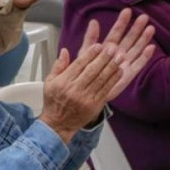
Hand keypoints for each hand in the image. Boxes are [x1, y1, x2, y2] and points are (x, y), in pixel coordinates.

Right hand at [38, 8, 155, 143]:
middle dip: (104, 58)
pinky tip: (119, 71)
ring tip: (119, 56)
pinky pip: (106, 90)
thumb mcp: (49, 82)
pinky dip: (114, 79)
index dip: (90, 54)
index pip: (79, 65)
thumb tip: (64, 51)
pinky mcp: (95, 105)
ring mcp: (86, 98)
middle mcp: (75, 89)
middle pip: (92, 70)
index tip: (98, 45)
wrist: (59, 124)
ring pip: (101, 79)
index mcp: (64, 82)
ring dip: (112, 67)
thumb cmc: (54, 101)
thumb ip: (58, 66)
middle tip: (112, 48)